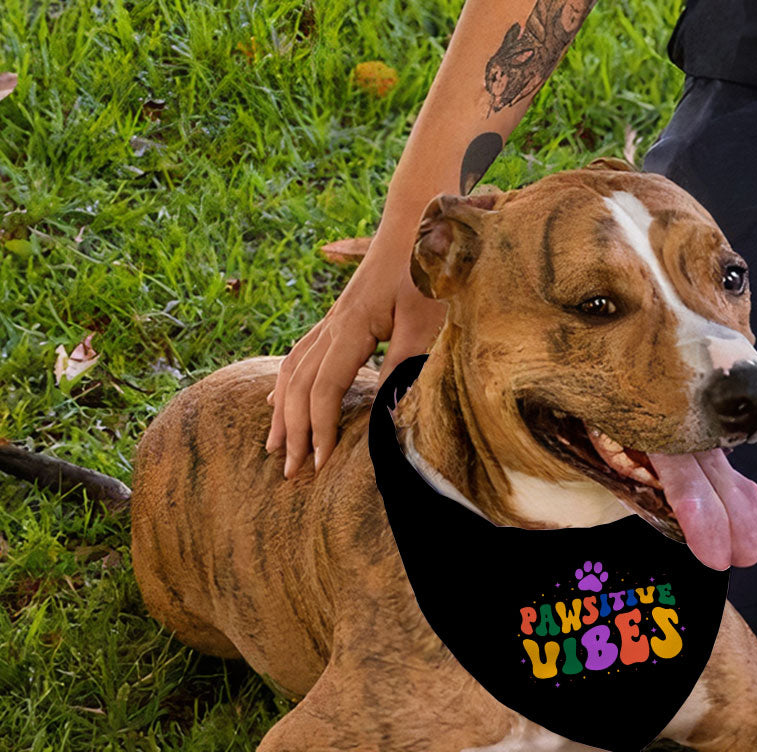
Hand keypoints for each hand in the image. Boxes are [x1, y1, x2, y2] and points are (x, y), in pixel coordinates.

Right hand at [266, 246, 446, 476]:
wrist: (420, 221)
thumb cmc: (429, 270)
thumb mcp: (426, 321)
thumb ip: (405, 366)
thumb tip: (386, 414)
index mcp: (350, 327)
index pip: (324, 389)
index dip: (320, 429)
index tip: (321, 465)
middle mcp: (333, 325)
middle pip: (299, 385)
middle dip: (293, 431)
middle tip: (290, 471)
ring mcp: (332, 320)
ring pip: (292, 370)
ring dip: (283, 411)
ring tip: (275, 445)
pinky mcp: (340, 317)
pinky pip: (300, 355)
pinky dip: (286, 383)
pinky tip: (278, 398)